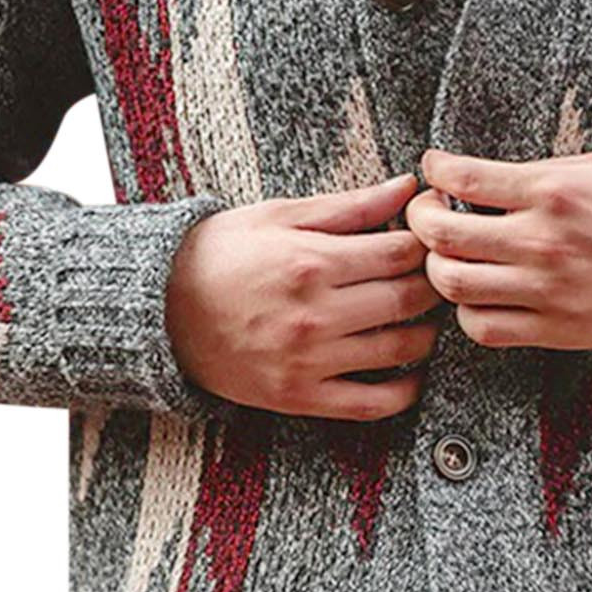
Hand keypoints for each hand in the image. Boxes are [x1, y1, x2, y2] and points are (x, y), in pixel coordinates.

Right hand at [164, 173, 444, 419]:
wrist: (157, 309)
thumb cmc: (220, 253)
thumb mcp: (280, 216)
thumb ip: (350, 206)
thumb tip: (408, 186)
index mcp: (311, 262)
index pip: (402, 253)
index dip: (426, 245)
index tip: (427, 242)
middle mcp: (314, 315)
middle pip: (408, 300)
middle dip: (432, 285)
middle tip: (434, 277)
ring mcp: (307, 361)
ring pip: (400, 350)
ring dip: (426, 334)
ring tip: (423, 317)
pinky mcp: (298, 397)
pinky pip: (371, 404)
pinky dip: (405, 391)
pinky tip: (412, 372)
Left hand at [405, 147, 591, 351]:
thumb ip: (533, 173)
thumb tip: (474, 177)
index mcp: (555, 190)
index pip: (462, 178)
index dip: (434, 171)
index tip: (434, 170)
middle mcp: (545, 242)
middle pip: (441, 235)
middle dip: (420, 219)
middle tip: (428, 213)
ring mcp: (549, 290)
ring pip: (452, 285)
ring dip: (438, 267)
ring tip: (448, 255)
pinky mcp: (558, 330)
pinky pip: (484, 328)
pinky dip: (467, 312)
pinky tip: (478, 294)